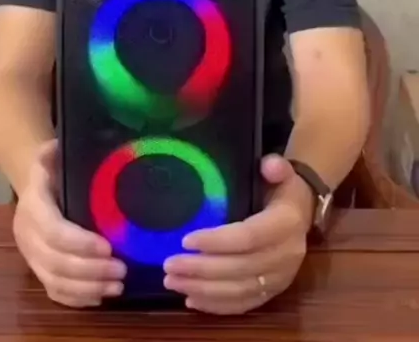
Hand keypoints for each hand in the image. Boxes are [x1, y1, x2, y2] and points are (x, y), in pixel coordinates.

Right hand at [12, 139, 126, 307]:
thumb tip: (56, 145)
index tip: (108, 246)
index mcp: (33, 206)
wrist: (33, 186)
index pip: (54, 231)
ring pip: (55, 281)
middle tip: (122, 269)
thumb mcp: (51, 155)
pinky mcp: (38, 270)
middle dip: (90, 269)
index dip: (80, 242)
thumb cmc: (52, 169)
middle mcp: (27, 235)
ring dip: (88, 287)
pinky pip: (54, 292)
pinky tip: (101, 295)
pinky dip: (77, 298)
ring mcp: (31, 256)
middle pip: (56, 262)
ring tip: (118, 285)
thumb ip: (53, 151)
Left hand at [163, 155, 311, 314]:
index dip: (217, 241)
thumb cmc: (282, 190)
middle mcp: (286, 257)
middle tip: (169, 265)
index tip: (185, 240)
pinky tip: (191, 299)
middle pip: (239, 268)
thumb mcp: (282, 172)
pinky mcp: (272, 293)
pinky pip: (243, 305)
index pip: (248, 238)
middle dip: (201, 269)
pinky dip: (216, 306)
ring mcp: (280, 279)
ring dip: (202, 290)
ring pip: (238, 291)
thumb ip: (275, 167)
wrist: (303, 213)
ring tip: (171, 282)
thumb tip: (269, 165)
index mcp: (286, 225)